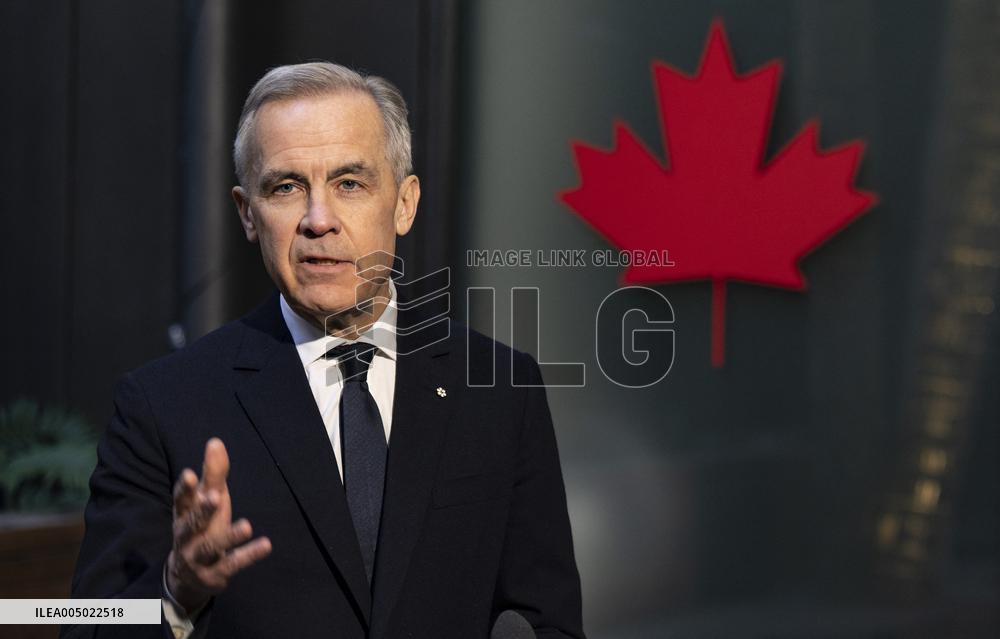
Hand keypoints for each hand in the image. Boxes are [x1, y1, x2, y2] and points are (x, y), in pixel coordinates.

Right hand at [166, 438, 271, 613]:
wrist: (188, 576)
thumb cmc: (202, 525)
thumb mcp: (206, 500)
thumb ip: (213, 474)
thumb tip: (215, 441)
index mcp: (184, 515)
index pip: (181, 501)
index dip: (185, 489)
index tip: (190, 474)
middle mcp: (187, 536)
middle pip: (193, 523)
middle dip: (203, 510)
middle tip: (214, 496)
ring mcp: (199, 557)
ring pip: (211, 546)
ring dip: (228, 536)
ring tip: (247, 526)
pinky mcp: (216, 573)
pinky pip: (233, 563)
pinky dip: (249, 554)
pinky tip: (266, 544)